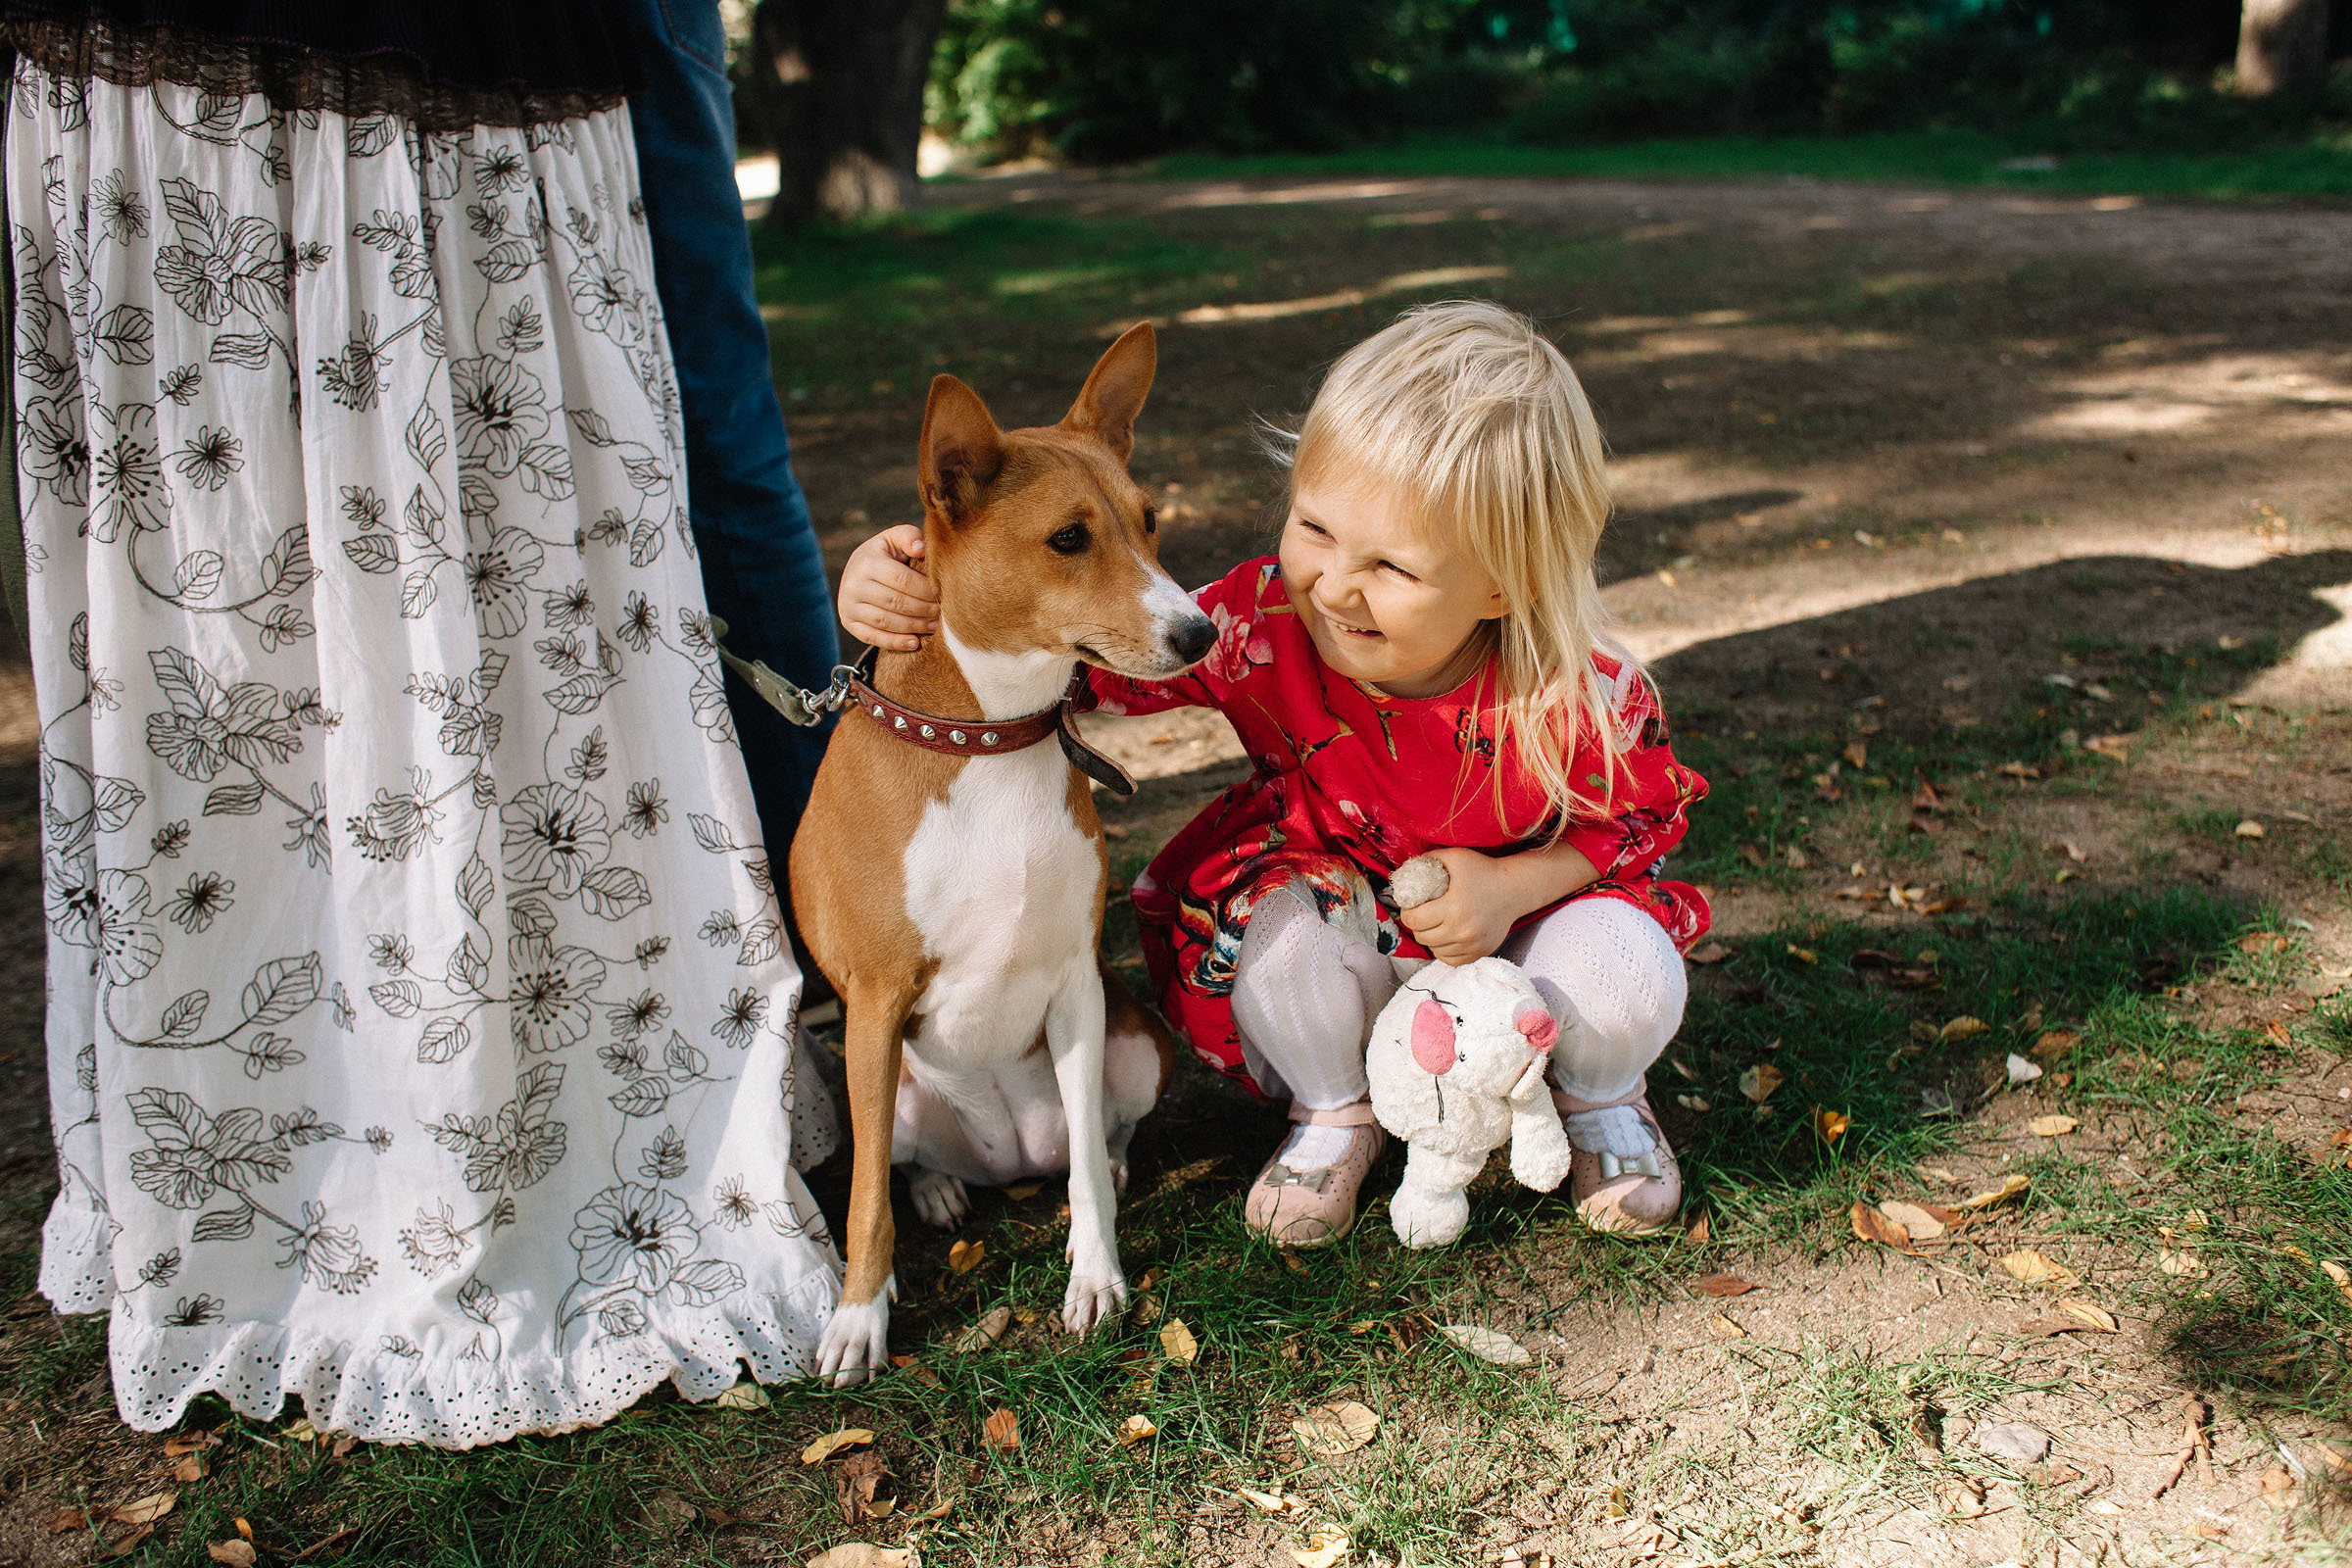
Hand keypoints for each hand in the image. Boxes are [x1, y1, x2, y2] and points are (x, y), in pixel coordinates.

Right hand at [838, 525, 940, 650]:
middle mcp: (853, 584)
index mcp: (867, 562)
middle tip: (943, 614)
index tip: (943, 596)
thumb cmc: (885, 553)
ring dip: (914, 627)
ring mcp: (848, 606)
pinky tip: (915, 643)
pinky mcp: (849, 622)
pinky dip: (895, 643)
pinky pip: (873, 637)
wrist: (857, 569)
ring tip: (934, 626)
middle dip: (924, 610)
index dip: (926, 591)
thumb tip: (920, 548)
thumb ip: (910, 537)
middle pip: (896, 603)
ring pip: (887, 622)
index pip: (903, 581)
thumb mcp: (895, 538)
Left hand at [1395, 846, 1522, 965]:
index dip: (1407, 913)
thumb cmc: (1484, 870)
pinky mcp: (1480, 952)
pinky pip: (1451, 960)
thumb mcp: (1455, 857)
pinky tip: (1445, 937)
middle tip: (1420, 915)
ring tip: (1433, 926)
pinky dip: (1444, 950)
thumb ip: (1429, 860)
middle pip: (1422, 937)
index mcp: (1453, 908)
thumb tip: (1407, 870)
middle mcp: (1462, 930)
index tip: (1410, 907)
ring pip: (1435, 950)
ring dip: (1430, 939)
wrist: (1515, 889)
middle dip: (1417, 926)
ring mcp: (1472, 944)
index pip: (1414, 920)